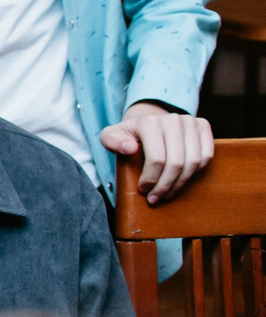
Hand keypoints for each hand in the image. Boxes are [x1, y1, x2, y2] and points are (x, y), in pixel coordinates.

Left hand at [100, 101, 214, 202]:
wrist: (148, 123)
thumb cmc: (128, 135)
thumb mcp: (110, 137)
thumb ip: (112, 141)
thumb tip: (130, 148)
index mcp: (149, 122)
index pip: (156, 158)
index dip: (151, 179)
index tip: (143, 190)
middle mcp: (172, 119)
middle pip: (176, 162)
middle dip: (165, 185)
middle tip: (155, 197)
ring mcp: (190, 121)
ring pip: (193, 161)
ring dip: (181, 182)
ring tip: (167, 193)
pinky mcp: (203, 126)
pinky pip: (206, 156)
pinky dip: (195, 172)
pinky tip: (181, 179)